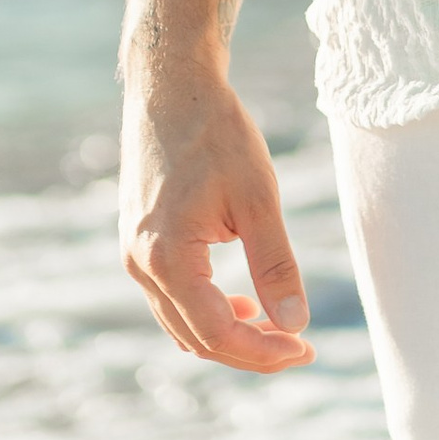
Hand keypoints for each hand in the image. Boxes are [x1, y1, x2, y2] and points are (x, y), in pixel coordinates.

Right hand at [119, 72, 313, 370]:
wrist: (172, 87)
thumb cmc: (216, 133)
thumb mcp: (258, 197)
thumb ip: (275, 264)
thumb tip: (297, 325)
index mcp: (166, 257)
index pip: (217, 334)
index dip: (264, 352)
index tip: (306, 349)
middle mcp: (139, 265)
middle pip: (197, 341)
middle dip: (251, 351)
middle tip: (301, 345)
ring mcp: (132, 256)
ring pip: (181, 326)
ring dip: (229, 336)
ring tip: (278, 326)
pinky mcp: (137, 244)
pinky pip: (171, 301)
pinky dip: (207, 313)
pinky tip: (241, 302)